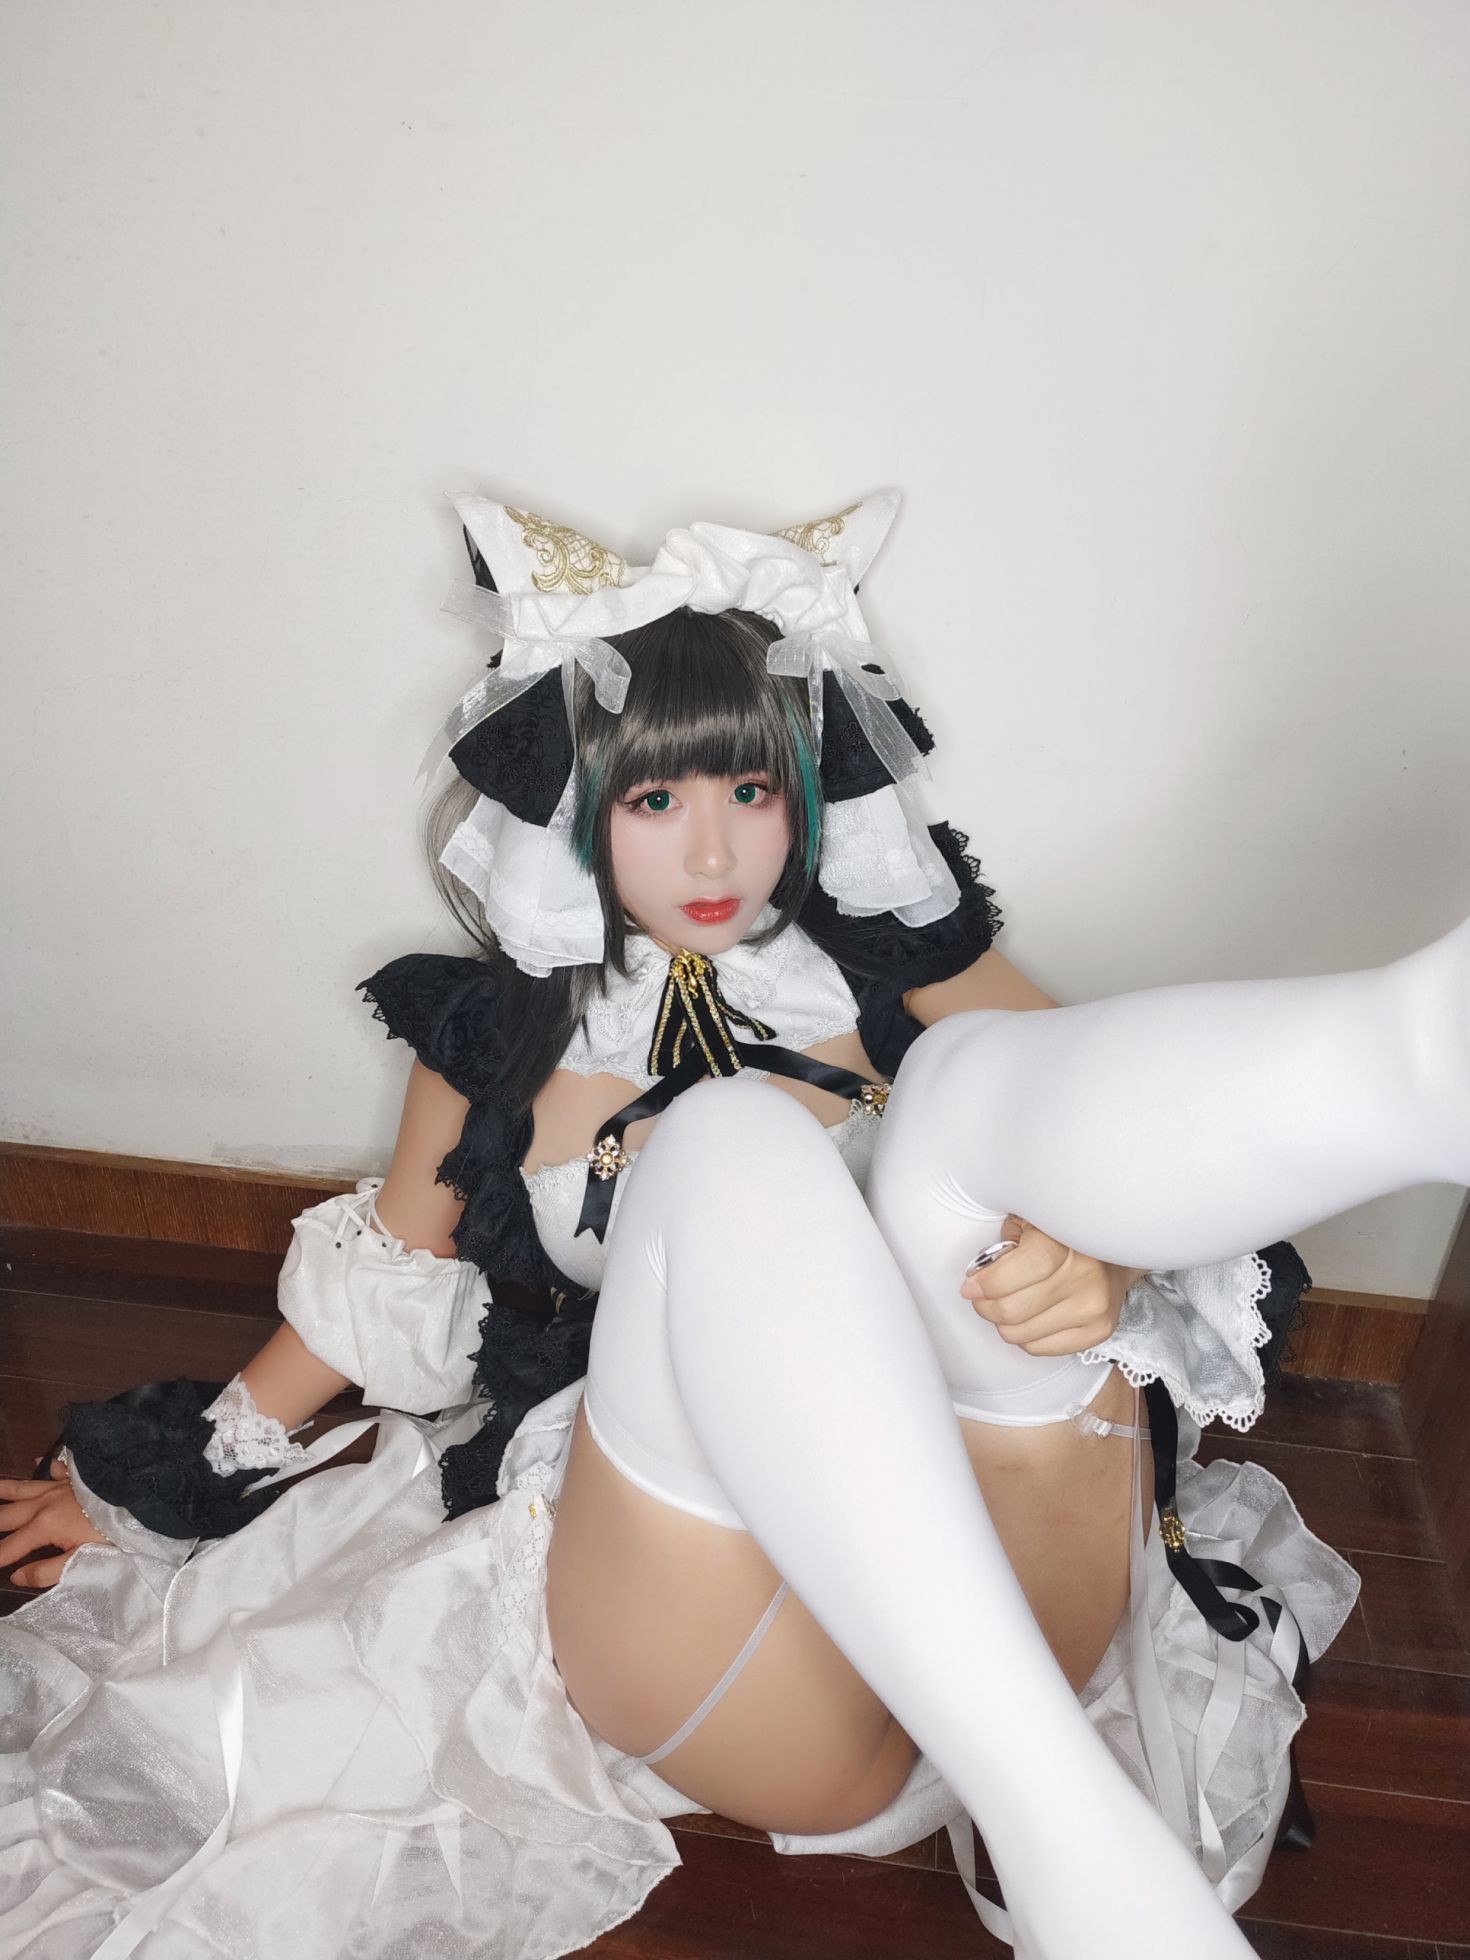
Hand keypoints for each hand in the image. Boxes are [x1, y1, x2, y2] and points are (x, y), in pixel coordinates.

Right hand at [0, 1458, 114, 1587]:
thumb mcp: (82, 1560)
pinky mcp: (77, 1477)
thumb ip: (47, 1571)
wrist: (144, 1496)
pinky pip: (55, 1469)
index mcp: (44, 1525)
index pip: (7, 1548)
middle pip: (7, 1513)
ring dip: (4, 1489)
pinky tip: (40, 1463)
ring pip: (23, 1487)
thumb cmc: (115, 1534)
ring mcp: (60, 1486)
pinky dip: (45, 1468)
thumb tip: (16, 1575)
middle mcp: (45, 1501)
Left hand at [960, 1216, 1134, 1356]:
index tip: (970, 1286)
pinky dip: (1024, 1336)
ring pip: (1020, 1334)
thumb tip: (979, 1276)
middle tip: (982, 1296)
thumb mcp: (1032, 1222)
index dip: (987, 1283)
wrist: (1115, 1254)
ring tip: (1008, 1304)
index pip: (1014, 1273)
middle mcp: (1084, 1275)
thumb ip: (1007, 1241)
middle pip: (1012, 1310)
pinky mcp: (1098, 1331)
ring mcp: (1093, 1307)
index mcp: (1064, 1241)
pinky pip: (1039, 1348)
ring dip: (1003, 1323)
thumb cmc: (1064, 1236)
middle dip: (985, 1305)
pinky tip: (1030, 1317)